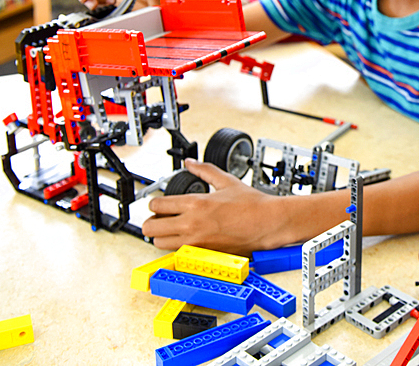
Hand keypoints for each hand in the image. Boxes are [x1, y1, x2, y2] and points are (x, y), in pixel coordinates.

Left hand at [142, 159, 288, 254]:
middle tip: (159, 218)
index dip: (154, 203)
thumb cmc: (252, 205)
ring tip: (172, 229)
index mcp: (195, 203)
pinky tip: (187, 239)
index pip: (157, 205)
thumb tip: (191, 163)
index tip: (159, 203)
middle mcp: (192, 224)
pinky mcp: (203, 255)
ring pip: (159, 243)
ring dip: (162, 236)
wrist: (268, 223)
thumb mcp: (226, 181)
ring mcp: (196, 242)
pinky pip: (178, 253)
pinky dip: (177, 247)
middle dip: (152, 221)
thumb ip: (205, 170)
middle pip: (151, 227)